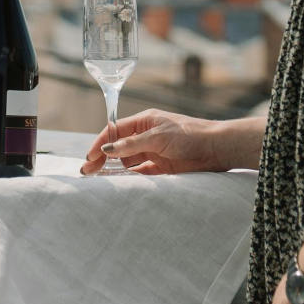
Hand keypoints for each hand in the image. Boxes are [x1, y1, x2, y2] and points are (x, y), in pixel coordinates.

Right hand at [82, 109, 220, 175]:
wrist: (216, 148)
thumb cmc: (189, 135)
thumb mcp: (157, 136)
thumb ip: (132, 144)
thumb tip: (107, 150)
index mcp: (144, 121)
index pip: (115, 131)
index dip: (100, 144)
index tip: (89, 158)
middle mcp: (146, 136)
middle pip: (118, 147)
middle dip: (102, 158)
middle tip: (87, 172)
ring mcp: (153, 152)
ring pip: (127, 161)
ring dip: (114, 168)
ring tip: (98, 180)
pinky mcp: (162, 167)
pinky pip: (140, 173)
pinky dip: (129, 177)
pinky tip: (119, 182)